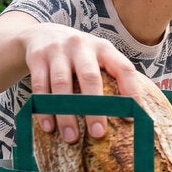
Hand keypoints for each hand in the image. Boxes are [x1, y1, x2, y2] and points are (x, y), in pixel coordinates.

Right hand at [24, 23, 146, 142]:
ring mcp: (58, 50)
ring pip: (62, 85)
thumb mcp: (97, 56)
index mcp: (104, 48)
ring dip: (66, 114)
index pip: (123, 69)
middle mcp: (82, 46)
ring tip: (71, 138)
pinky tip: (49, 126)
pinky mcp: (37, 57)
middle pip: (90, 78)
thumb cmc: (79, 55)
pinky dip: (44, 108)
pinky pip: (40, 86)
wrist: (43, 33)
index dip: (131, 92)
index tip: (132, 117)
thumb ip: (112, 76)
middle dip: (95, 108)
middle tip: (98, 133)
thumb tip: (133, 113)